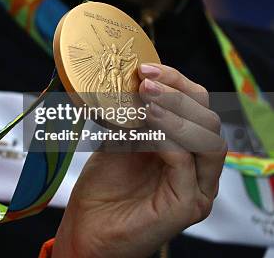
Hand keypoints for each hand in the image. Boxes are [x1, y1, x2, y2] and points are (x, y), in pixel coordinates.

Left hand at [52, 63, 225, 257]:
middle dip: (177, 93)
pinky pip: (186, 164)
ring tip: (146, 99)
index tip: (145, 68)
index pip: (197, 107)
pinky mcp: (187, 207)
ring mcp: (197, 189)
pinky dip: (167, 139)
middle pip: (208, 119)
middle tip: (145, 81)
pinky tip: (145, 128)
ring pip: (208, 140)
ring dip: (176, 113)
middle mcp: (198, 169)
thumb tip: (131, 77)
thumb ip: (132, 115)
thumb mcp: (118, 140)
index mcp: (186, 150)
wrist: (87, 229)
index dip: (176, 82)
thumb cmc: (103, 188)